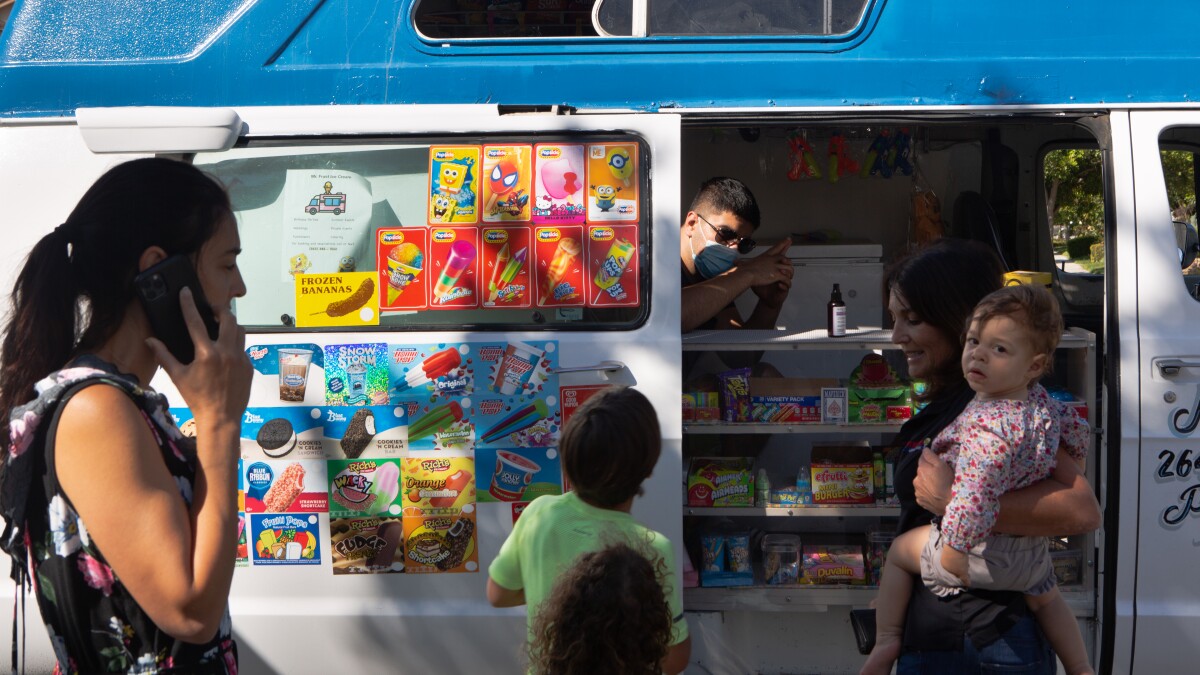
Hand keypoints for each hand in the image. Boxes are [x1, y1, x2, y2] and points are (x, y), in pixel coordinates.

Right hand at [147, 287, 251, 428]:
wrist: (221, 418)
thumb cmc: (197, 398)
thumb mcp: (178, 376)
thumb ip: (163, 356)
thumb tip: (149, 341)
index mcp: (206, 354)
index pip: (196, 322)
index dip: (188, 304)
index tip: (186, 292)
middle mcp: (226, 352)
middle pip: (228, 318)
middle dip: (219, 309)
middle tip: (211, 310)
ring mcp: (241, 358)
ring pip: (240, 330)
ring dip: (230, 325)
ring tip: (220, 327)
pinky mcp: (249, 365)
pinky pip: (243, 347)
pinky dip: (234, 344)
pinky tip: (226, 350)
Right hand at [736, 237, 793, 290]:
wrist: (746, 274)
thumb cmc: (743, 270)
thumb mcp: (743, 264)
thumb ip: (741, 263)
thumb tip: (735, 262)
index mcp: (765, 257)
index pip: (776, 248)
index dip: (783, 243)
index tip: (788, 239)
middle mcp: (772, 260)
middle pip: (785, 257)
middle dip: (789, 261)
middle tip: (791, 263)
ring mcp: (775, 267)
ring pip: (789, 268)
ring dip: (790, 273)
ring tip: (789, 277)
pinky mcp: (777, 274)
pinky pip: (786, 278)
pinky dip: (788, 282)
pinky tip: (788, 284)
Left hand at [914, 448, 952, 514]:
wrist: (949, 502)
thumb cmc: (947, 482)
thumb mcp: (942, 465)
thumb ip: (931, 456)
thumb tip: (924, 450)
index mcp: (921, 469)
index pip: (922, 459)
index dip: (929, 459)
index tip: (935, 463)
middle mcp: (916, 480)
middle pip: (921, 472)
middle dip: (927, 473)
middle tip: (938, 477)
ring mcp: (917, 491)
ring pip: (921, 484)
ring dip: (926, 484)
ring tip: (937, 487)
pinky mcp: (920, 501)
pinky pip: (922, 494)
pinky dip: (926, 493)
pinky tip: (934, 495)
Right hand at [941, 545, 969, 585]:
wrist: (956, 545)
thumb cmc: (958, 561)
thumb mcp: (962, 572)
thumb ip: (964, 579)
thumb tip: (967, 585)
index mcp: (944, 567)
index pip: (952, 573)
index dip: (959, 574)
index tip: (966, 573)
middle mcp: (943, 560)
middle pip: (952, 566)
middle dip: (959, 568)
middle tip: (966, 567)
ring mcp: (945, 552)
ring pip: (953, 560)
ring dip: (959, 561)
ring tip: (966, 560)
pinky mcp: (949, 546)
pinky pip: (954, 553)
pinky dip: (958, 555)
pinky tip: (963, 554)